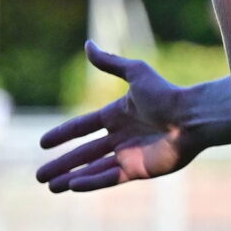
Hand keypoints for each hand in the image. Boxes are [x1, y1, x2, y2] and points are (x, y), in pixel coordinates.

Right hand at [34, 44, 206, 192]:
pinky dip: (90, 182)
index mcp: (117, 115)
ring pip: (93, 169)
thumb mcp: (135, 72)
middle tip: (39, 176)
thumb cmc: (166, 94)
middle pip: (84, 153)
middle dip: (61, 164)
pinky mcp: (138, 170)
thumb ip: (110, 62)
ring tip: (51, 186)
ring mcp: (129, 155)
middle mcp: (121, 137)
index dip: (63, 134)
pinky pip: (109, 177)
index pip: (83, 127)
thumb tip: (87, 44)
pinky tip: (72, 186)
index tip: (43, 143)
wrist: (190, 117)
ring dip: (71, 178)